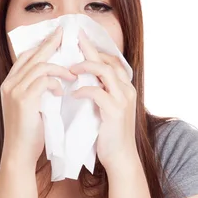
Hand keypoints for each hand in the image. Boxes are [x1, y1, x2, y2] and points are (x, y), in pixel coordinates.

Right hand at [0, 26, 77, 167]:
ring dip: (60, 68)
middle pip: (32, 55)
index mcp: (9, 84)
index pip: (25, 56)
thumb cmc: (29, 133)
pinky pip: (43, 81)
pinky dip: (56, 83)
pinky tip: (62, 92)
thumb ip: (37, 91)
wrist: (19, 153)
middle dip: (51, 44)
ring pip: (39, 66)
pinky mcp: (23, 100)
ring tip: (73, 75)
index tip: (57, 39)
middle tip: (66, 35)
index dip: (41, 46)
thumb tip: (55, 78)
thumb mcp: (32, 106)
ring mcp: (14, 91)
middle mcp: (9, 84)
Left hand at [69, 28, 137, 171]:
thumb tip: (81, 79)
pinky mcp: (115, 111)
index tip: (79, 41)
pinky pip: (97, 93)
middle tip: (73, 40)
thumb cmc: (109, 134)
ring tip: (70, 69)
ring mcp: (123, 100)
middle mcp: (127, 89)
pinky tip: (73, 93)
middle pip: (108, 60)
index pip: (112, 60)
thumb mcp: (106, 109)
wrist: (120, 157)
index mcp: (125, 87)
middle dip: (89, 49)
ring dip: (85, 66)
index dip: (96, 50)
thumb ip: (99, 92)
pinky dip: (84, 90)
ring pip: (105, 72)